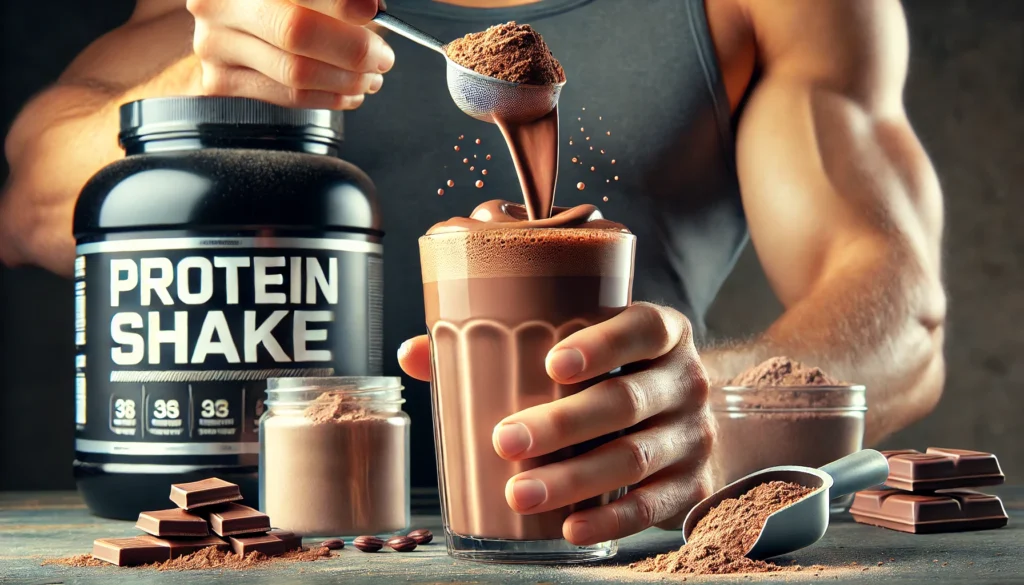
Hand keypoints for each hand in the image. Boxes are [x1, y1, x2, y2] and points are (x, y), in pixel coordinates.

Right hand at [187, 0, 392, 108]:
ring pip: (295, 73)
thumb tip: (372, 9)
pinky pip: (286, 97)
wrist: (234, 15)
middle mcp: (217, 5)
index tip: (372, 10)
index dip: (339, 3)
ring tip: (370, 77)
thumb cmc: (281, 2)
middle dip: (351, 49)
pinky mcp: (218, 80)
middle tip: (381, 56)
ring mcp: (214, 44)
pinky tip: (348, 92)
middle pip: (296, 32)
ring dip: (346, 80)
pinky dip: (328, 98)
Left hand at [398, 302, 714, 544]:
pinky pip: (652, 506)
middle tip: (505, 440)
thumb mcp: (579, 350)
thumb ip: (500, 347)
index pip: (641, 328)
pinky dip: (609, 519)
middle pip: (627, 400)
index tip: (551, 365)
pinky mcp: (693, 485)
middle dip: (563, 424)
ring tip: (519, 492)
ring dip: (574, 478)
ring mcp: (693, 435)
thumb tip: (415, 352)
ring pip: (634, 457)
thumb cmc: (611, 377)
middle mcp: (685, 380)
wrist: (687, 426)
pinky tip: (569, 527)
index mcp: (660, 333)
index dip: (602, 343)